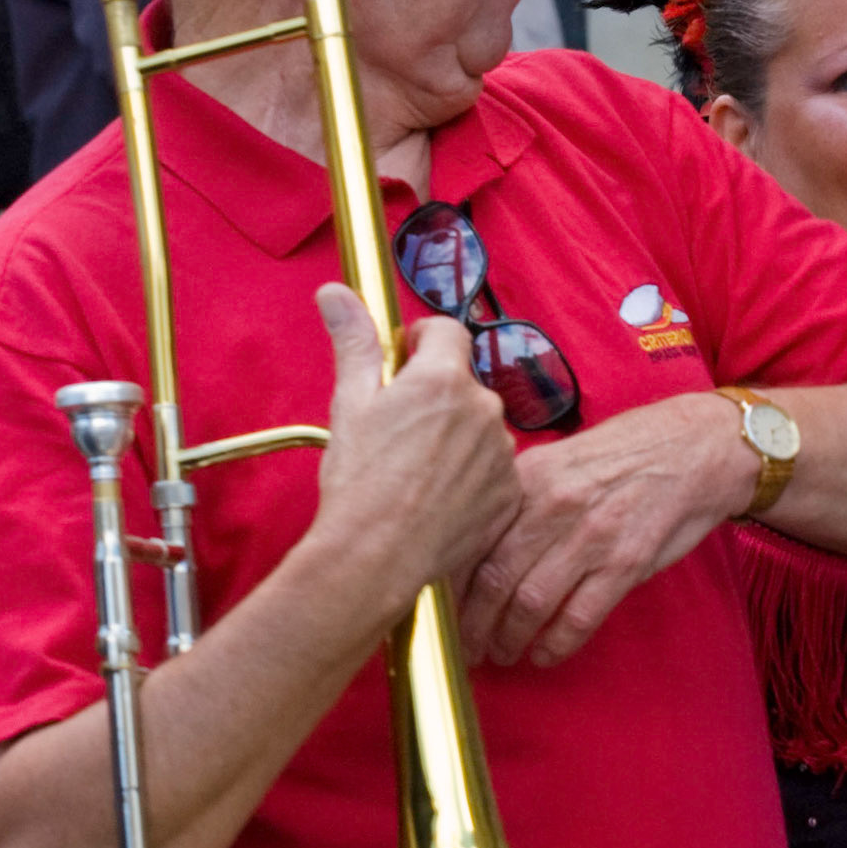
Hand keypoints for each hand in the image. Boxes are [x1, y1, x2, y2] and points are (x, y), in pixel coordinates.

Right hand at [312, 285, 521, 605]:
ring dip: (456, 437)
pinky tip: (438, 496)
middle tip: (399, 430)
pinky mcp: (510, 492)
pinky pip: (493, 469)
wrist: (376, 555)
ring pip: (479, 427)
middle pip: (463, 383)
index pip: (448, 332)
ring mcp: (501, 452)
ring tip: (416, 471)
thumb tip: (336, 292)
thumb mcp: (350, 403)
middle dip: (436, 396)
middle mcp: (483, 407)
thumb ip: (354, 341)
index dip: (423, 342)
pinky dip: (472, 476)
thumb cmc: (359, 482)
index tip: (403, 361)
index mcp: (443, 378)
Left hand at [457, 393, 751, 669]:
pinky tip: (544, 655)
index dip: (451, 584)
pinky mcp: (626, 563)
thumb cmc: (622, 456)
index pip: (472, 540)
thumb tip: (473, 546)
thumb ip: (517, 499)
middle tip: (466, 647)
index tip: (442, 608)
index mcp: (530, 479)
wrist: (694, 448)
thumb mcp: (558, 460)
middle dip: (473, 624)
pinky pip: (579, 617)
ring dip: (509, 639)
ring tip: (501, 653)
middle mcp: (554, 506)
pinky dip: (555, 644)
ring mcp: (592, 536)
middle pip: (494, 578)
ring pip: (531, 603)